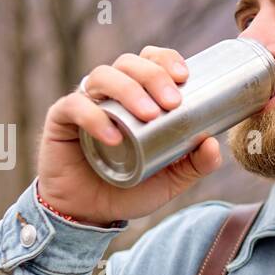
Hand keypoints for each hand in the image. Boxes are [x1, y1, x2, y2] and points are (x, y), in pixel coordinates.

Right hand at [35, 45, 221, 223]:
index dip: (165, 60)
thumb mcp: (170, 180)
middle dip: (153, 76)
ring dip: (129, 91)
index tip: (184, 77)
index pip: (149, 61)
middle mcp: (110, 93)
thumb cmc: (130, 189)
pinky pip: (75, 106)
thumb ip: (195, 165)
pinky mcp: (60, 120)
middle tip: (172, 102)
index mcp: (136, 96)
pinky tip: (113, 136)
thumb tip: (214, 144)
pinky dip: (95, 117)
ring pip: (103, 76)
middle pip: (128, 63)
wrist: (91, 214)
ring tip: (149, 115)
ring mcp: (85, 103)